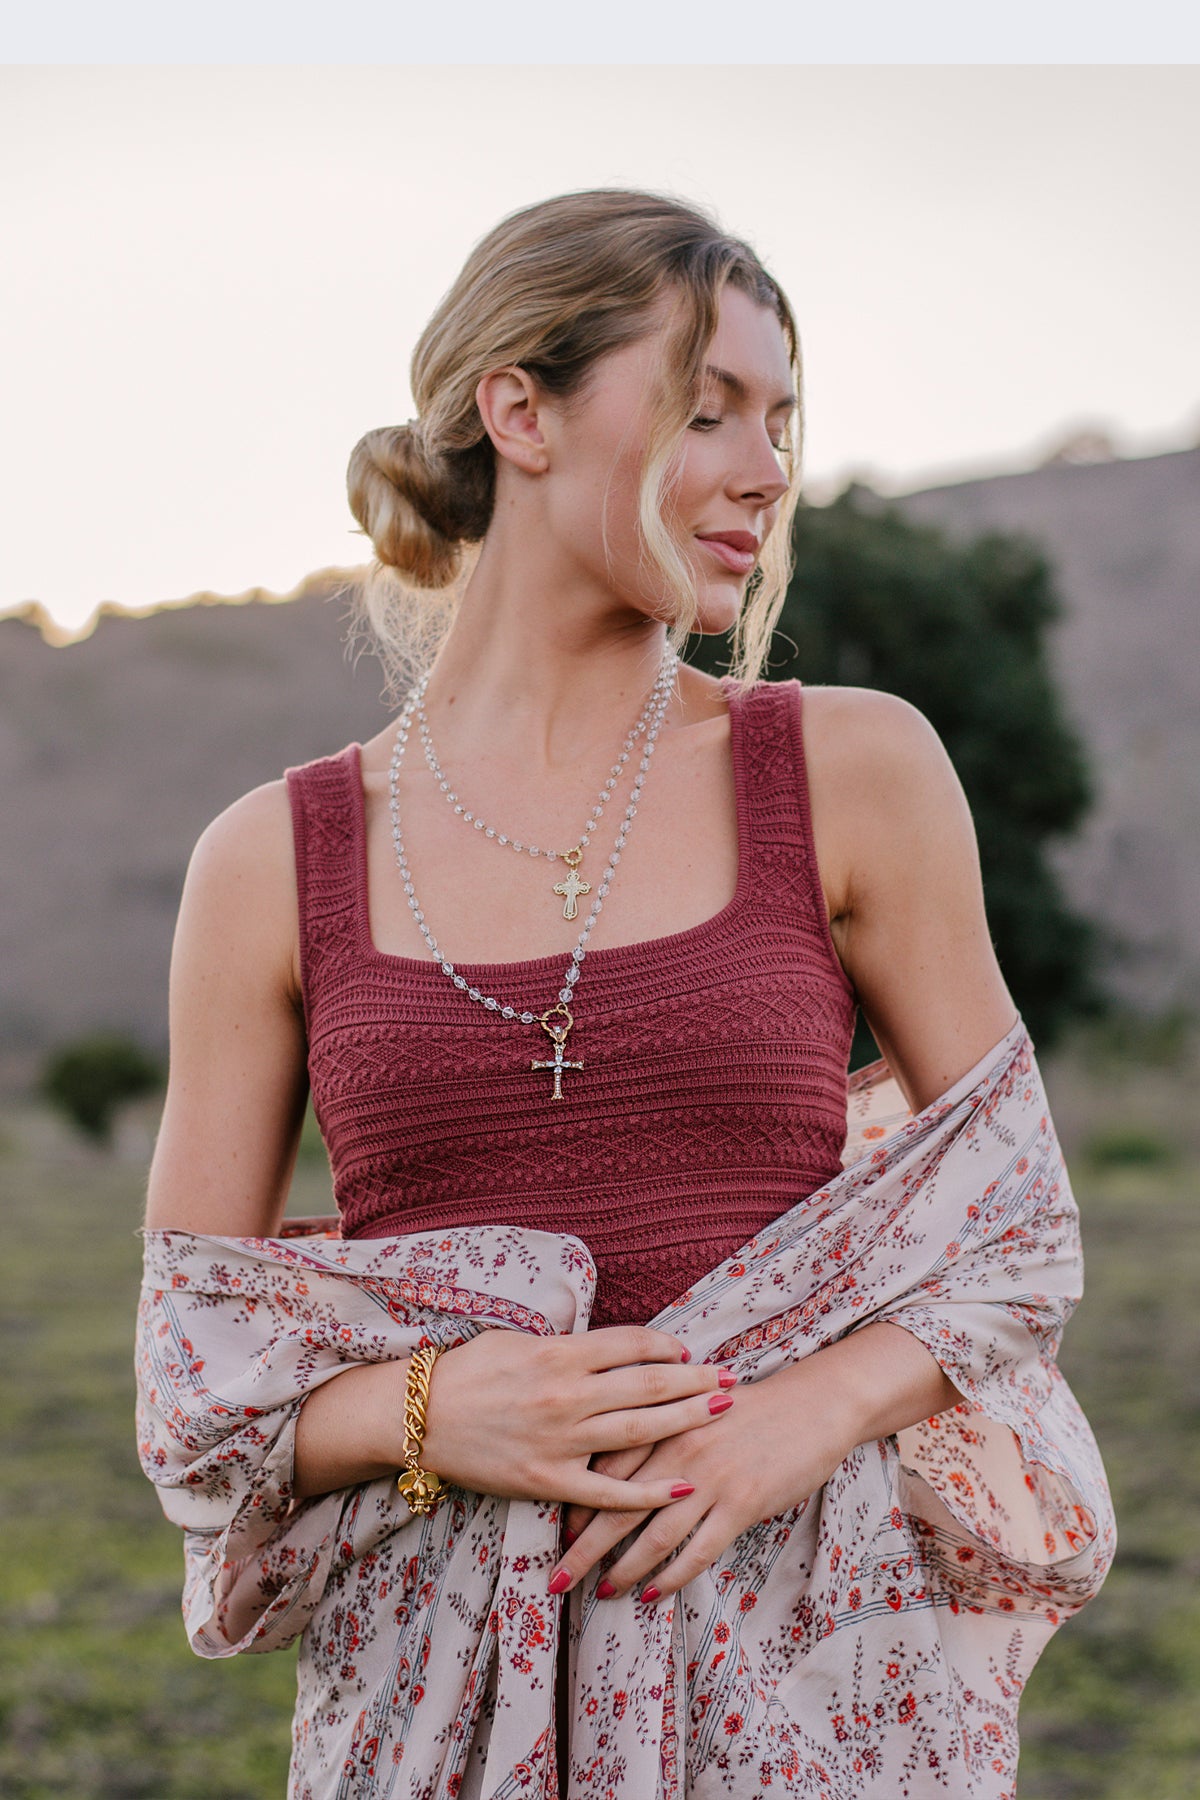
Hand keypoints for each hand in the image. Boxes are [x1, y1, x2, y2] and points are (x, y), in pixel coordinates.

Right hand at [419, 1326, 733, 1515]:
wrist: (419, 1418)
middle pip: (647, 1385)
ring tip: (721, 1413)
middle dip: (694, 1380)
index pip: (630, 1345)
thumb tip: (609, 1346)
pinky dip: (646, 1491)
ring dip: (685, 1420)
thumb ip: (565, 1345)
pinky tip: (680, 1484)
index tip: (689, 1348)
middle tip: (732, 1378)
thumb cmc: (468, 1372)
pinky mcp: (548, 1480)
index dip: (667, 1345)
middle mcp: (566, 1395)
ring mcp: (559, 1441)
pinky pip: (608, 1491)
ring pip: (638, 1432)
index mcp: (559, 1355)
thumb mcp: (517, 1342)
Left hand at [552, 1358, 856, 1602]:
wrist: (811, 1404)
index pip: (606, 1467)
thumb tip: (617, 1462)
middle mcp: (679, 1451)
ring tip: (602, 1592)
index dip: (577, 1501)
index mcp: (663, 1422)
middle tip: (557, 1578)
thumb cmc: (749, 1407)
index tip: (557, 1531)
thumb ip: (658, 1427)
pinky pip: (697, 1552)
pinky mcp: (741, 1504)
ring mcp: (710, 1480)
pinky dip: (670, 1578)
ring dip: (623, 1570)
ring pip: (654, 1536)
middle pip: (618, 1506)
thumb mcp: (695, 1406)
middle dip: (583, 1548)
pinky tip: (652, 1594)